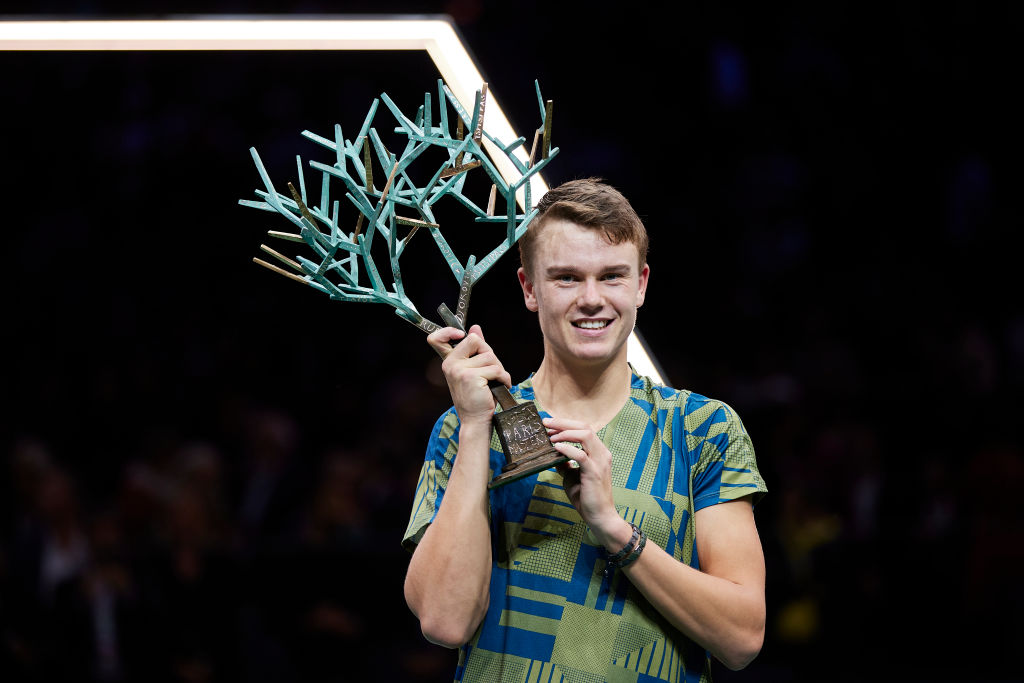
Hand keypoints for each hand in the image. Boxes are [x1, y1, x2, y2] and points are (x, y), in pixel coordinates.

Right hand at [427, 324, 511, 426]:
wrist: (476, 419)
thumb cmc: (477, 396)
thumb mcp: (474, 370)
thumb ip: (475, 349)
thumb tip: (475, 328)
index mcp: (449, 361)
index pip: (436, 338)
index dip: (447, 331)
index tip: (462, 334)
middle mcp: (450, 364)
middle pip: (476, 340)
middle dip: (490, 355)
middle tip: (491, 372)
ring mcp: (459, 370)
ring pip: (490, 356)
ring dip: (499, 370)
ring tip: (494, 382)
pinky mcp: (471, 377)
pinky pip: (496, 369)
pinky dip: (504, 378)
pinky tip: (499, 387)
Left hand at [545, 417, 631, 549]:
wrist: (599, 516)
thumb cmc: (587, 497)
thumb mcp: (571, 476)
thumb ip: (565, 463)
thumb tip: (552, 453)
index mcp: (598, 452)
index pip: (583, 429)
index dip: (566, 424)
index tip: (549, 424)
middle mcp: (602, 453)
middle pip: (584, 427)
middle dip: (563, 423)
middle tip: (546, 422)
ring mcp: (600, 462)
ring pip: (585, 435)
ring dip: (565, 432)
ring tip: (550, 436)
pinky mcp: (594, 472)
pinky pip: (580, 455)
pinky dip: (567, 448)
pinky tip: (556, 448)